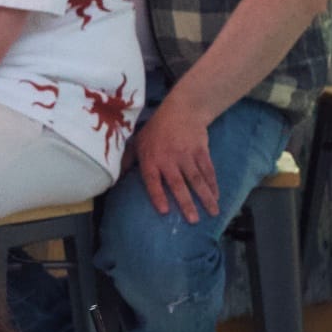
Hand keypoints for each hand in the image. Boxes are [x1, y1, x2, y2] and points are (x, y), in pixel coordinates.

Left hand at [125, 96, 220, 223]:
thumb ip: (128, 160)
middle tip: (193, 221)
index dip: (158, 196)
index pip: (153, 181)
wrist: (182, 110)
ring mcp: (187, 155)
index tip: (165, 211)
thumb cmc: (156, 129)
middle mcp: (169, 159)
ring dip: (205, 197)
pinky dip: (213, 184)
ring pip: (197, 179)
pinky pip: (208, 171)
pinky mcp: (201, 151)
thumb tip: (114, 178)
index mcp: (151, 159)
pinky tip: (216, 196)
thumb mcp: (138, 141)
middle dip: (186, 203)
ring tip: (213, 212)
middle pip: (178, 184)